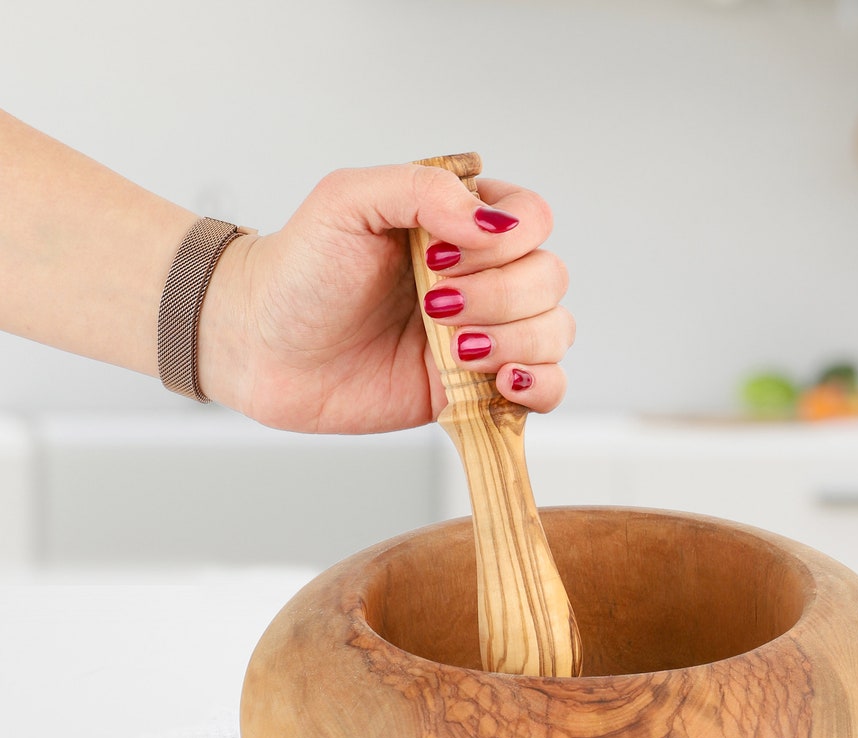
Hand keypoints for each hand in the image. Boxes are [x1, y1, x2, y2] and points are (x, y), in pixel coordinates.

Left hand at [199, 164, 573, 433]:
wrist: (264, 348)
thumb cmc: (300, 271)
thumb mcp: (348, 201)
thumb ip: (421, 189)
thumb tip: (491, 222)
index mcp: (460, 223)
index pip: (533, 218)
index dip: (503, 243)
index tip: (439, 259)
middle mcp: (482, 276)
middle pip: (549, 278)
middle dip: (499, 297)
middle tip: (432, 307)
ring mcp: (484, 334)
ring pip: (554, 332)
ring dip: (515, 342)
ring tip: (455, 350)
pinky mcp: (476, 388)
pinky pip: (545, 389)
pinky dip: (540, 387)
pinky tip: (502, 383)